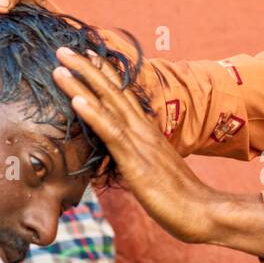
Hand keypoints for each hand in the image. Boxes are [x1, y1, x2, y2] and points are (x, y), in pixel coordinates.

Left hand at [51, 48, 222, 244]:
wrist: (203, 213)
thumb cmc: (180, 199)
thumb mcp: (156, 172)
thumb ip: (141, 159)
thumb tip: (128, 159)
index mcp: (148, 132)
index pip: (123, 96)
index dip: (104, 74)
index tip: (87, 55)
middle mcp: (144, 131)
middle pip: (112, 92)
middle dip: (86, 68)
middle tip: (63, 49)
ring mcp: (140, 143)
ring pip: (107, 105)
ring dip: (82, 82)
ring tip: (60, 64)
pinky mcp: (136, 162)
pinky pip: (112, 133)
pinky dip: (93, 114)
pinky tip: (76, 100)